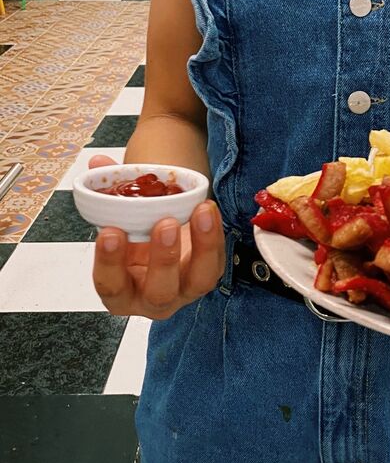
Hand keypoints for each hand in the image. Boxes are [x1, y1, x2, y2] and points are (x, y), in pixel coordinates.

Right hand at [90, 155, 225, 319]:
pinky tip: (208, 209)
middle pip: (159, 292)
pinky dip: (215, 234)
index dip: (109, 262)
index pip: (110, 285)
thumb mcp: (120, 215)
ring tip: (199, 211)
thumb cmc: (134, 231)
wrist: (163, 231)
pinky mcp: (209, 274)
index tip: (111, 232)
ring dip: (201, 245)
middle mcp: (152, 299)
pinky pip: (217, 259)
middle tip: (164, 223)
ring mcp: (185, 291)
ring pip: (199, 280)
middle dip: (162, 258)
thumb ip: (108, 190)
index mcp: (119, 290)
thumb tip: (99, 164)